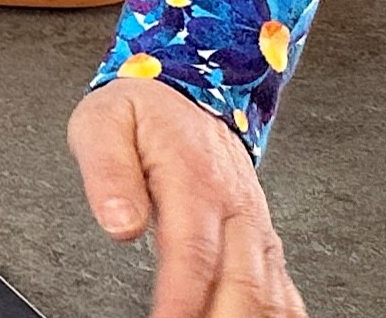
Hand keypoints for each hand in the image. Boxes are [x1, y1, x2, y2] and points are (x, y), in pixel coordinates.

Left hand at [70, 78, 305, 317]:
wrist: (190, 90)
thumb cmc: (143, 113)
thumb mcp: (102, 123)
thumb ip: (108, 173)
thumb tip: (119, 224)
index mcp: (194, 178)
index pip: (193, 251)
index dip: (183, 297)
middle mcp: (235, 207)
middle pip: (241, 283)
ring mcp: (255, 228)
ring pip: (269, 293)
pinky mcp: (263, 243)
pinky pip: (283, 291)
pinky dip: (277, 317)